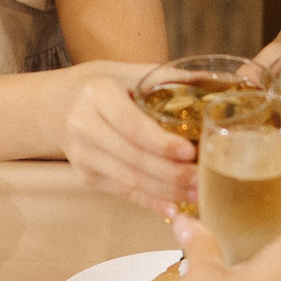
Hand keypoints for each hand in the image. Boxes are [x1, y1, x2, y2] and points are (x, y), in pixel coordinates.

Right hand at [64, 67, 193, 214]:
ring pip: (129, 179)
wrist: (60, 105)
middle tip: (204, 179)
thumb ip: (170, 78)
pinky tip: (173, 207)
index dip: (160, 142)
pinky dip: (150, 201)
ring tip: (197, 194)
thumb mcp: (130, 72)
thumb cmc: (106, 86)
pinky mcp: (86, 176)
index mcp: (96, 95)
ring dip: (166, 191)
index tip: (189, 151)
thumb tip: (220, 81)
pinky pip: (123, 192)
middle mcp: (83, 126)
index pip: (131, 124)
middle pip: (132, 157)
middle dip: (171, 173)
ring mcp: (82, 155)